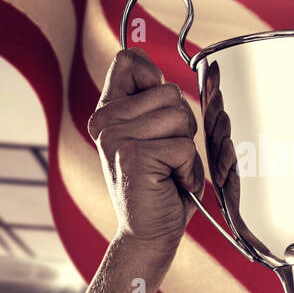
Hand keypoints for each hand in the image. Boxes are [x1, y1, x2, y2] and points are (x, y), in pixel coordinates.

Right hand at [88, 48, 201, 254]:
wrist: (149, 233)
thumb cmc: (161, 184)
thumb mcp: (154, 135)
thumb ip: (152, 103)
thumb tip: (161, 75)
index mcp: (107, 111)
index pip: (129, 59)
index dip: (154, 77)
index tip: (158, 110)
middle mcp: (104, 121)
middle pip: (170, 91)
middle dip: (183, 126)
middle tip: (167, 157)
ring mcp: (114, 137)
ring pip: (180, 117)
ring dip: (186, 148)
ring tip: (169, 170)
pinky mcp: (132, 156)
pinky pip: (184, 147)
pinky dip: (189, 170)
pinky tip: (171, 184)